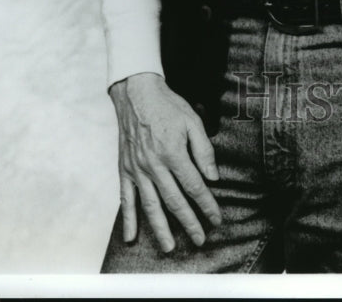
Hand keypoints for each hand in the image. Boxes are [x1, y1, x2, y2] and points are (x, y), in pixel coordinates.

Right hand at [109, 72, 221, 251]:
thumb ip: (204, 150)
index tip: (216, 219)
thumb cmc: (168, 106)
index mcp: (173, 153)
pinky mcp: (125, 169)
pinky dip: (129, 218)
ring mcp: (137, 169)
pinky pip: (126, 198)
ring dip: (160, 228)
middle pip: (174, 201)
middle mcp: (154, 165)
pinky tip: (131, 237)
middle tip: (200, 240)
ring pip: (150, 205)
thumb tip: (213, 177)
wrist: (136, 93)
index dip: (207, 205)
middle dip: (189, 223)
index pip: (194, 187)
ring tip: (169, 247)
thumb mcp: (193, 121)